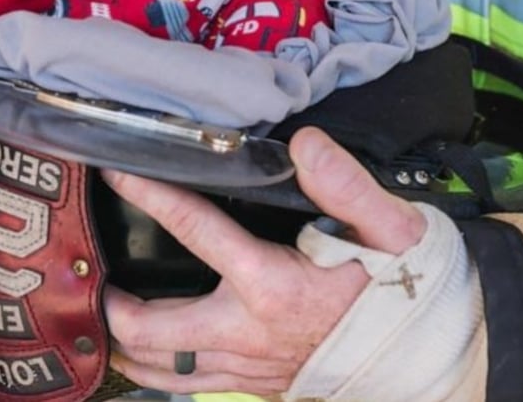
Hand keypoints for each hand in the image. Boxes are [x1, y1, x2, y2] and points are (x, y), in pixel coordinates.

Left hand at [101, 127, 428, 394]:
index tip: (115, 172)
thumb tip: (304, 144)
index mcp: (272, 285)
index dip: (149, 196)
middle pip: (151, 329)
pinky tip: (149, 351)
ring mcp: (246, 368)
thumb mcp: (392, 230)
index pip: (195, 230)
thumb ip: (347, 185)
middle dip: (111, 305)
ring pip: (161, 370)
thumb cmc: (408, 289)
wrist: (430, 356)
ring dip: (125, 346)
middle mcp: (246, 333)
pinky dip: (158, 371)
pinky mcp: (255, 387)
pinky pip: (189, 386)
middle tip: (92, 273)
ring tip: (104, 316)